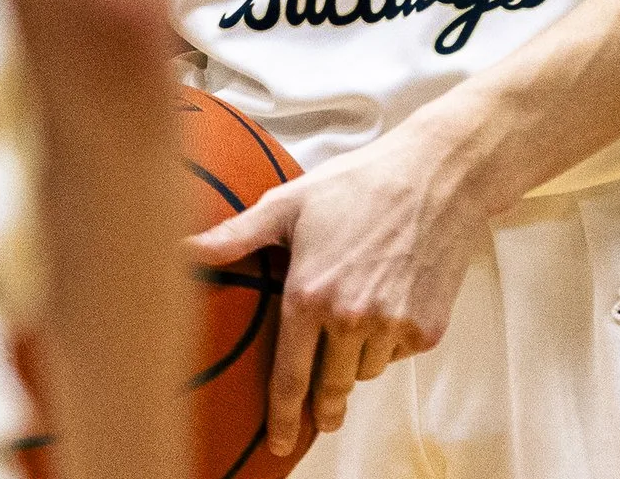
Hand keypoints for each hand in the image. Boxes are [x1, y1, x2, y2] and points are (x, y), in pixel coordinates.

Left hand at [185, 113, 487, 457]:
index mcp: (309, 296)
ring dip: (356, 361)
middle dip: (322, 407)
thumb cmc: (359, 183)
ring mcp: (391, 327)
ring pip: (364, 373)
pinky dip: (390, 341)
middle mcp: (349, 319)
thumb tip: (182, 250)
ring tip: (359, 319)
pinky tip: (390, 301)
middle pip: (330, 390)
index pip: (288, 380)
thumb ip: (237, 237)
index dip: (281, 420)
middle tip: (319, 414)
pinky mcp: (427, 329)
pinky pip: (398, 355)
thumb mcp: (291, 203)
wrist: (438, 175)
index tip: (277, 445)